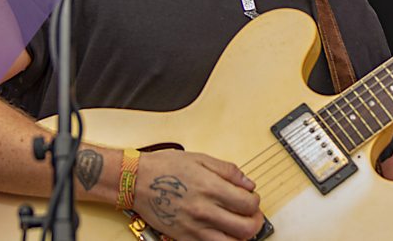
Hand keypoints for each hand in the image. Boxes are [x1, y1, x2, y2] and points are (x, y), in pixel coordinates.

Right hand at [131, 149, 262, 240]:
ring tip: (238, 225)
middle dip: (255, 222)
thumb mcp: (201, 159)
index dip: (256, 202)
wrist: (136, 181)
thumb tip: (248, 183)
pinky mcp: (184, 238)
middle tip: (252, 215)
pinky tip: (221, 231)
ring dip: (241, 236)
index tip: (251, 198)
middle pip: (245, 228)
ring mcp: (194, 228)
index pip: (248, 204)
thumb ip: (228, 171)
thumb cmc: (165, 168)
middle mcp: (204, 210)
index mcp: (211, 188)